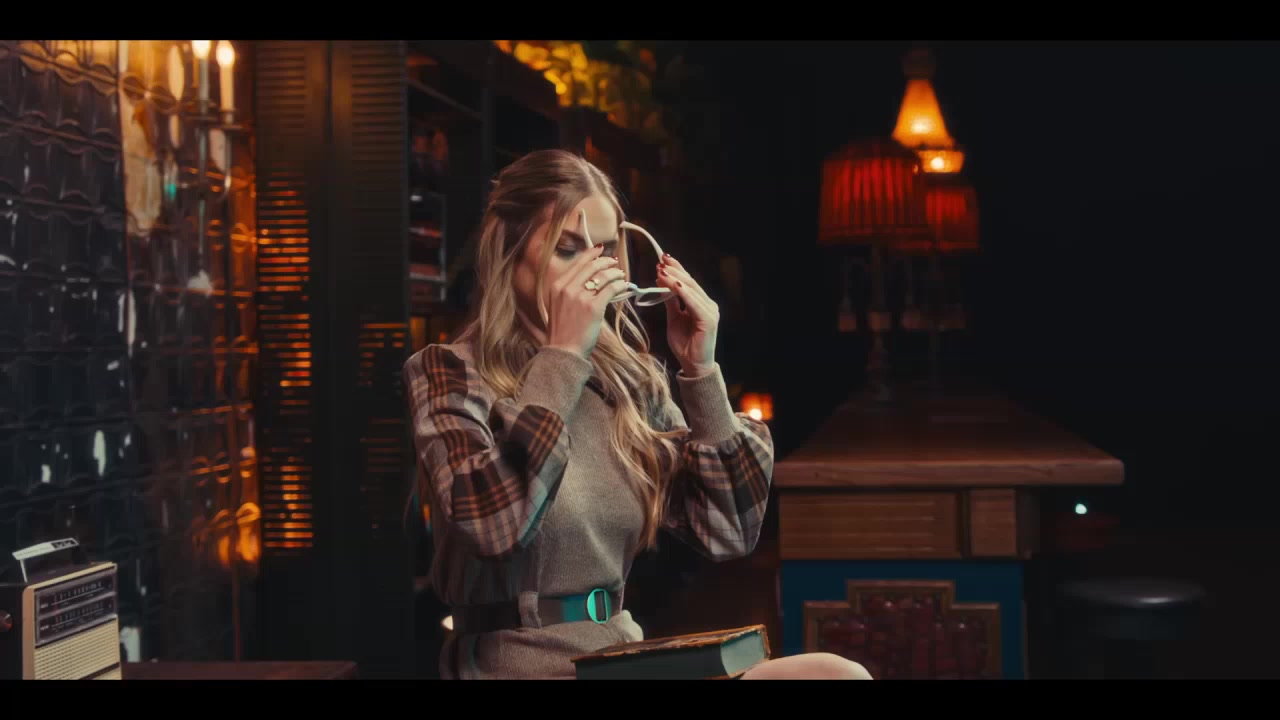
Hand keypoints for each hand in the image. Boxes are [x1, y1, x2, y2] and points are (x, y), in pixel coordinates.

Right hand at [546, 245, 630, 358]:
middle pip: (592, 266)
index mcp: (557, 285)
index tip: (601, 251)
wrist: (564, 351)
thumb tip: (588, 278)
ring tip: (621, 276)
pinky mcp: (594, 307)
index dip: (592, 254)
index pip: (578, 263)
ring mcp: (580, 297)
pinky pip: (612, 289)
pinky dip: (620, 286)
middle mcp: (567, 288)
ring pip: (604, 276)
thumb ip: (569, 290)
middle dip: (607, 262)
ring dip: (616, 273)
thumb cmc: (562, 331)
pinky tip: (625, 287)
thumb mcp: (558, 305)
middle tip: (615, 263)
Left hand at [656, 254, 718, 376]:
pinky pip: (693, 302)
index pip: (689, 283)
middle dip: (675, 270)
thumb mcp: (674, 319)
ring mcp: (710, 311)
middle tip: (661, 261)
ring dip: (675, 279)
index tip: (662, 260)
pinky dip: (683, 293)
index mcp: (701, 304)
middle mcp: (709, 304)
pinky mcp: (708, 319)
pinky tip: (673, 285)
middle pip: (690, 283)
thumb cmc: (685, 345)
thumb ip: (671, 302)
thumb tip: (662, 283)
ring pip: (691, 290)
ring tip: (662, 270)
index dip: (677, 270)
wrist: (693, 365)